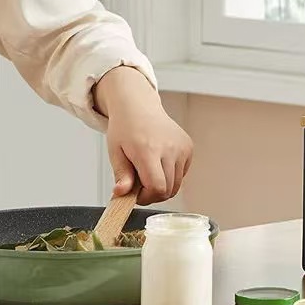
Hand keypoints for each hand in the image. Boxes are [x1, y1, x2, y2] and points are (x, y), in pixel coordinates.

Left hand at [93, 67, 192, 204]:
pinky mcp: (189, 147)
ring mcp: (182, 148)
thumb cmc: (125, 128)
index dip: (147, 197)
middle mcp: (170, 148)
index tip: (137, 195)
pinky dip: (171, 175)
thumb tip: (122, 193)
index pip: (157, 187)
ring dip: (164, 185)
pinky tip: (159, 163)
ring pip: (177, 183)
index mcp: (148, 150)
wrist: (139, 107)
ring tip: (149, 174)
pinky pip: (182, 173)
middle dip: (154, 194)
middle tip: (140, 186)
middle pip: (169, 189)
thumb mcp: (115, 152)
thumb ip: (122, 175)